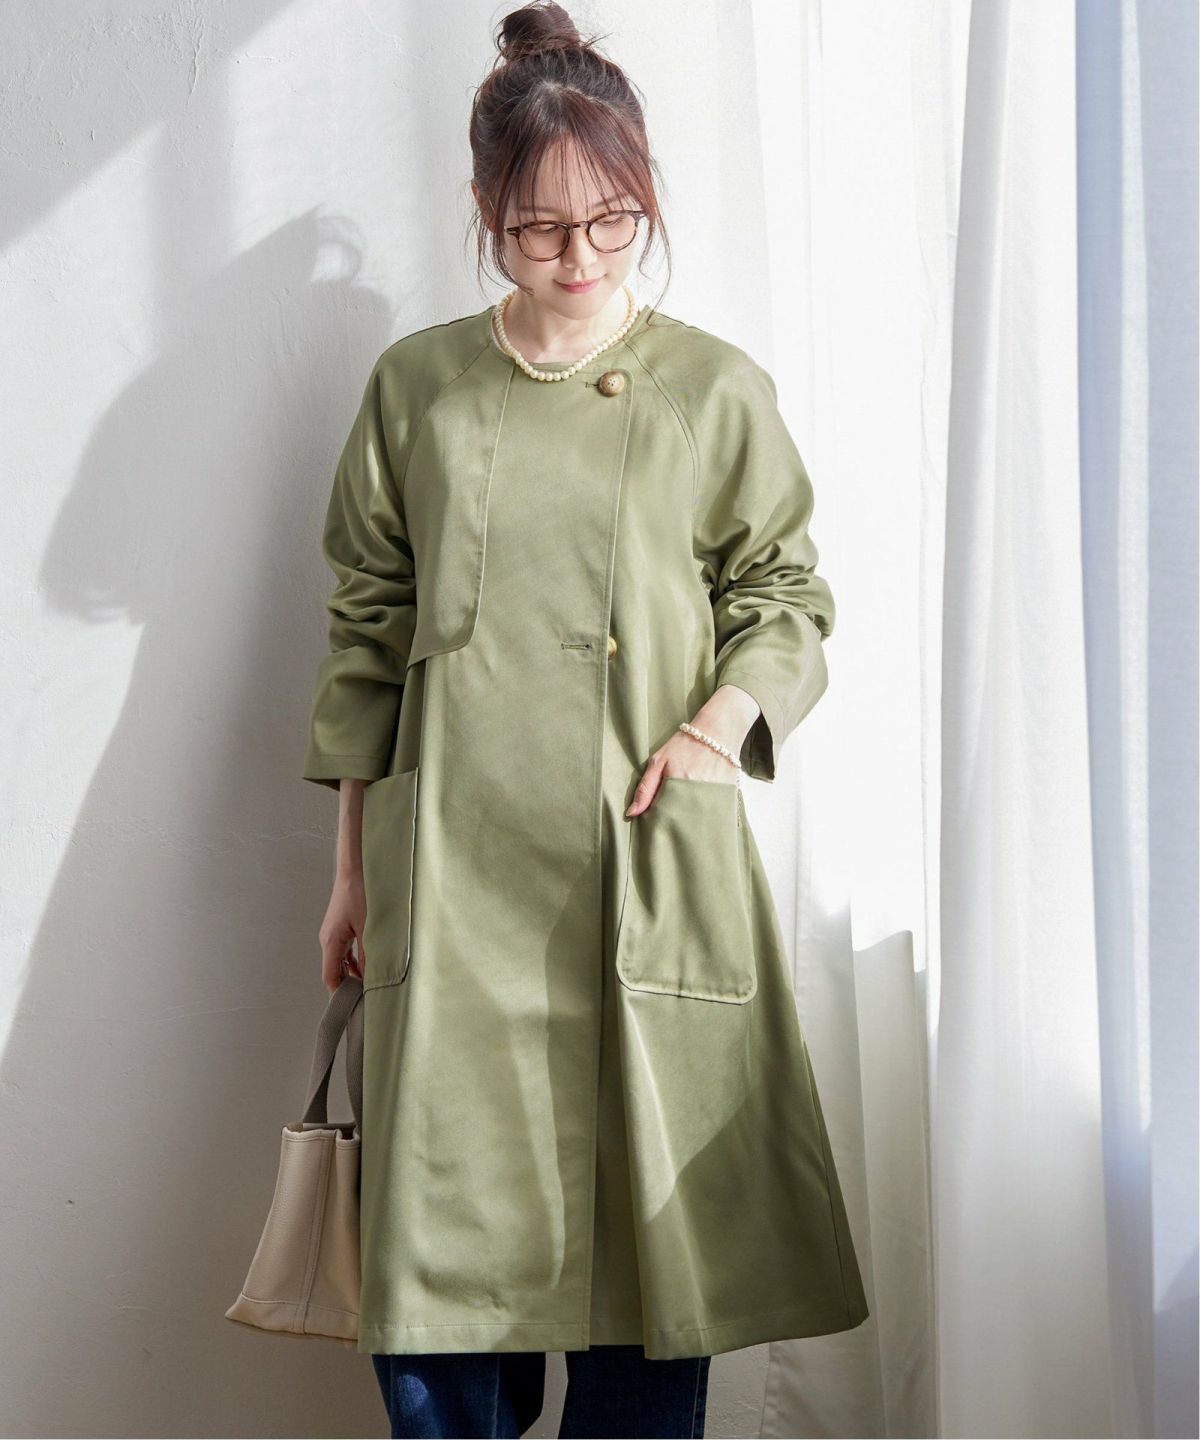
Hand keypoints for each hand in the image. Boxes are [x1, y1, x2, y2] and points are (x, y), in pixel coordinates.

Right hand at [319, 871, 366, 991]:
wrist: (355, 868)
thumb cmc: (360, 893)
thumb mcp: (369, 928)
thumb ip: (370, 955)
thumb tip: (372, 978)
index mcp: (331, 943)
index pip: (331, 979)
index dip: (341, 996)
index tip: (356, 1007)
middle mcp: (328, 940)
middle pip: (335, 972)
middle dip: (350, 986)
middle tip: (368, 998)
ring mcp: (333, 934)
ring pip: (342, 962)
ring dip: (355, 973)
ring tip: (372, 984)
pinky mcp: (341, 927)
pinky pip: (346, 951)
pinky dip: (356, 961)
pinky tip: (370, 964)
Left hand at [625, 685, 758, 817]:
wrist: (719, 732)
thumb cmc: (685, 745)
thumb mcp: (659, 761)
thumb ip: (645, 788)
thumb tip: (631, 813)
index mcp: (677, 785)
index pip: (661, 817)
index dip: (656, 819)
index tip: (653, 817)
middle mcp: (697, 794)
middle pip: (679, 822)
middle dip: (672, 822)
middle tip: (671, 810)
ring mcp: (714, 797)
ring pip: (696, 821)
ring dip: (689, 820)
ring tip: (686, 807)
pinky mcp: (727, 798)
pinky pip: (713, 816)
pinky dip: (705, 815)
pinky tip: (701, 806)